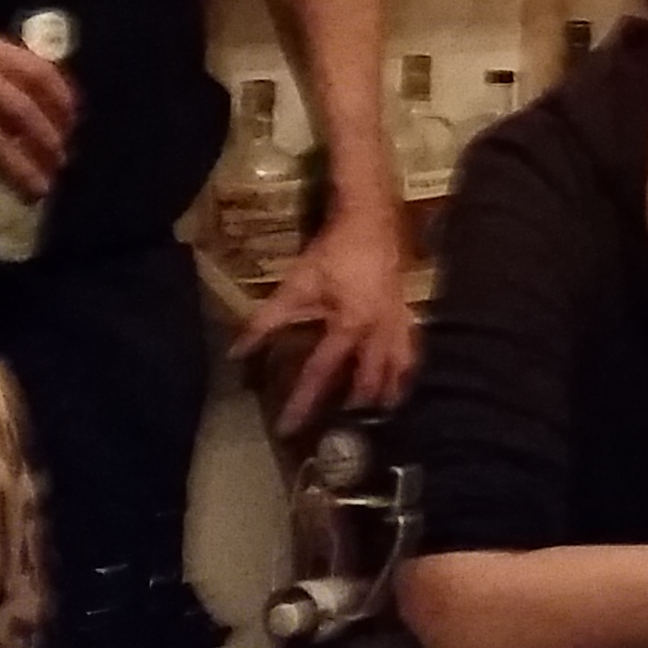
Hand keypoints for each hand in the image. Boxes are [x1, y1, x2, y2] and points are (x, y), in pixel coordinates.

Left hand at [237, 204, 415, 434]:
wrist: (372, 218)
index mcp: (349, 326)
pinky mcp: (407, 312)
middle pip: (369, 380)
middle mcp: (377, 331)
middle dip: (356, 406)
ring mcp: (397, 322)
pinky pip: (410, 348)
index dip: (303, 402)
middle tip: (343, 429)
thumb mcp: (296, 284)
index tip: (288, 428)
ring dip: (387, 391)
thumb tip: (237, 352)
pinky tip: (401, 375)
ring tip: (381, 411)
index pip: (321, 374)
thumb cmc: (333, 251)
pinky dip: (405, 367)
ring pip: (398, 368)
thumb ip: (267, 320)